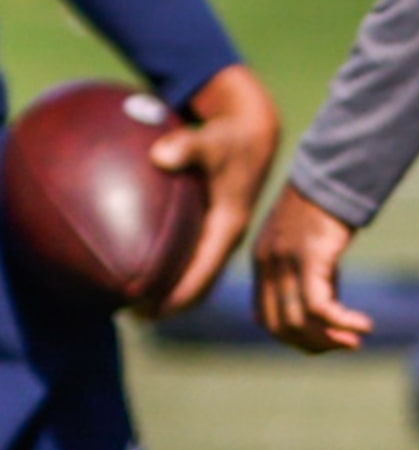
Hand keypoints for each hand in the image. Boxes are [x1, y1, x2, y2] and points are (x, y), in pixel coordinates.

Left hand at [145, 64, 281, 315]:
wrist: (254, 133)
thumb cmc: (230, 138)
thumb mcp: (212, 140)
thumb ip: (186, 146)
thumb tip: (158, 155)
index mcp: (229, 226)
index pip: (203, 272)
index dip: (176, 296)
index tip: (147, 312)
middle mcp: (227, 236)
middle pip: (201, 283)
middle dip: (170, 304)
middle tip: (133, 316)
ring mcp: (221, 234)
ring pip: (198, 275)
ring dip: (171, 292)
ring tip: (135, 306)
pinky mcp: (214, 227)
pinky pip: (194, 260)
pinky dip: (173, 273)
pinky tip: (147, 272)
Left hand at [252, 183, 375, 352]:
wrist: (335, 168)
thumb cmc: (329, 201)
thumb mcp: (311, 241)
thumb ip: (310, 272)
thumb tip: (327, 307)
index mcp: (262, 262)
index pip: (266, 317)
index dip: (294, 337)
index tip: (325, 341)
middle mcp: (268, 265)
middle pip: (278, 325)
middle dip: (312, 343)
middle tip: (344, 346)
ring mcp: (286, 262)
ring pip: (298, 320)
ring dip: (328, 338)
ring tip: (356, 340)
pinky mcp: (310, 257)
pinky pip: (319, 306)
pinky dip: (341, 323)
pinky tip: (364, 325)